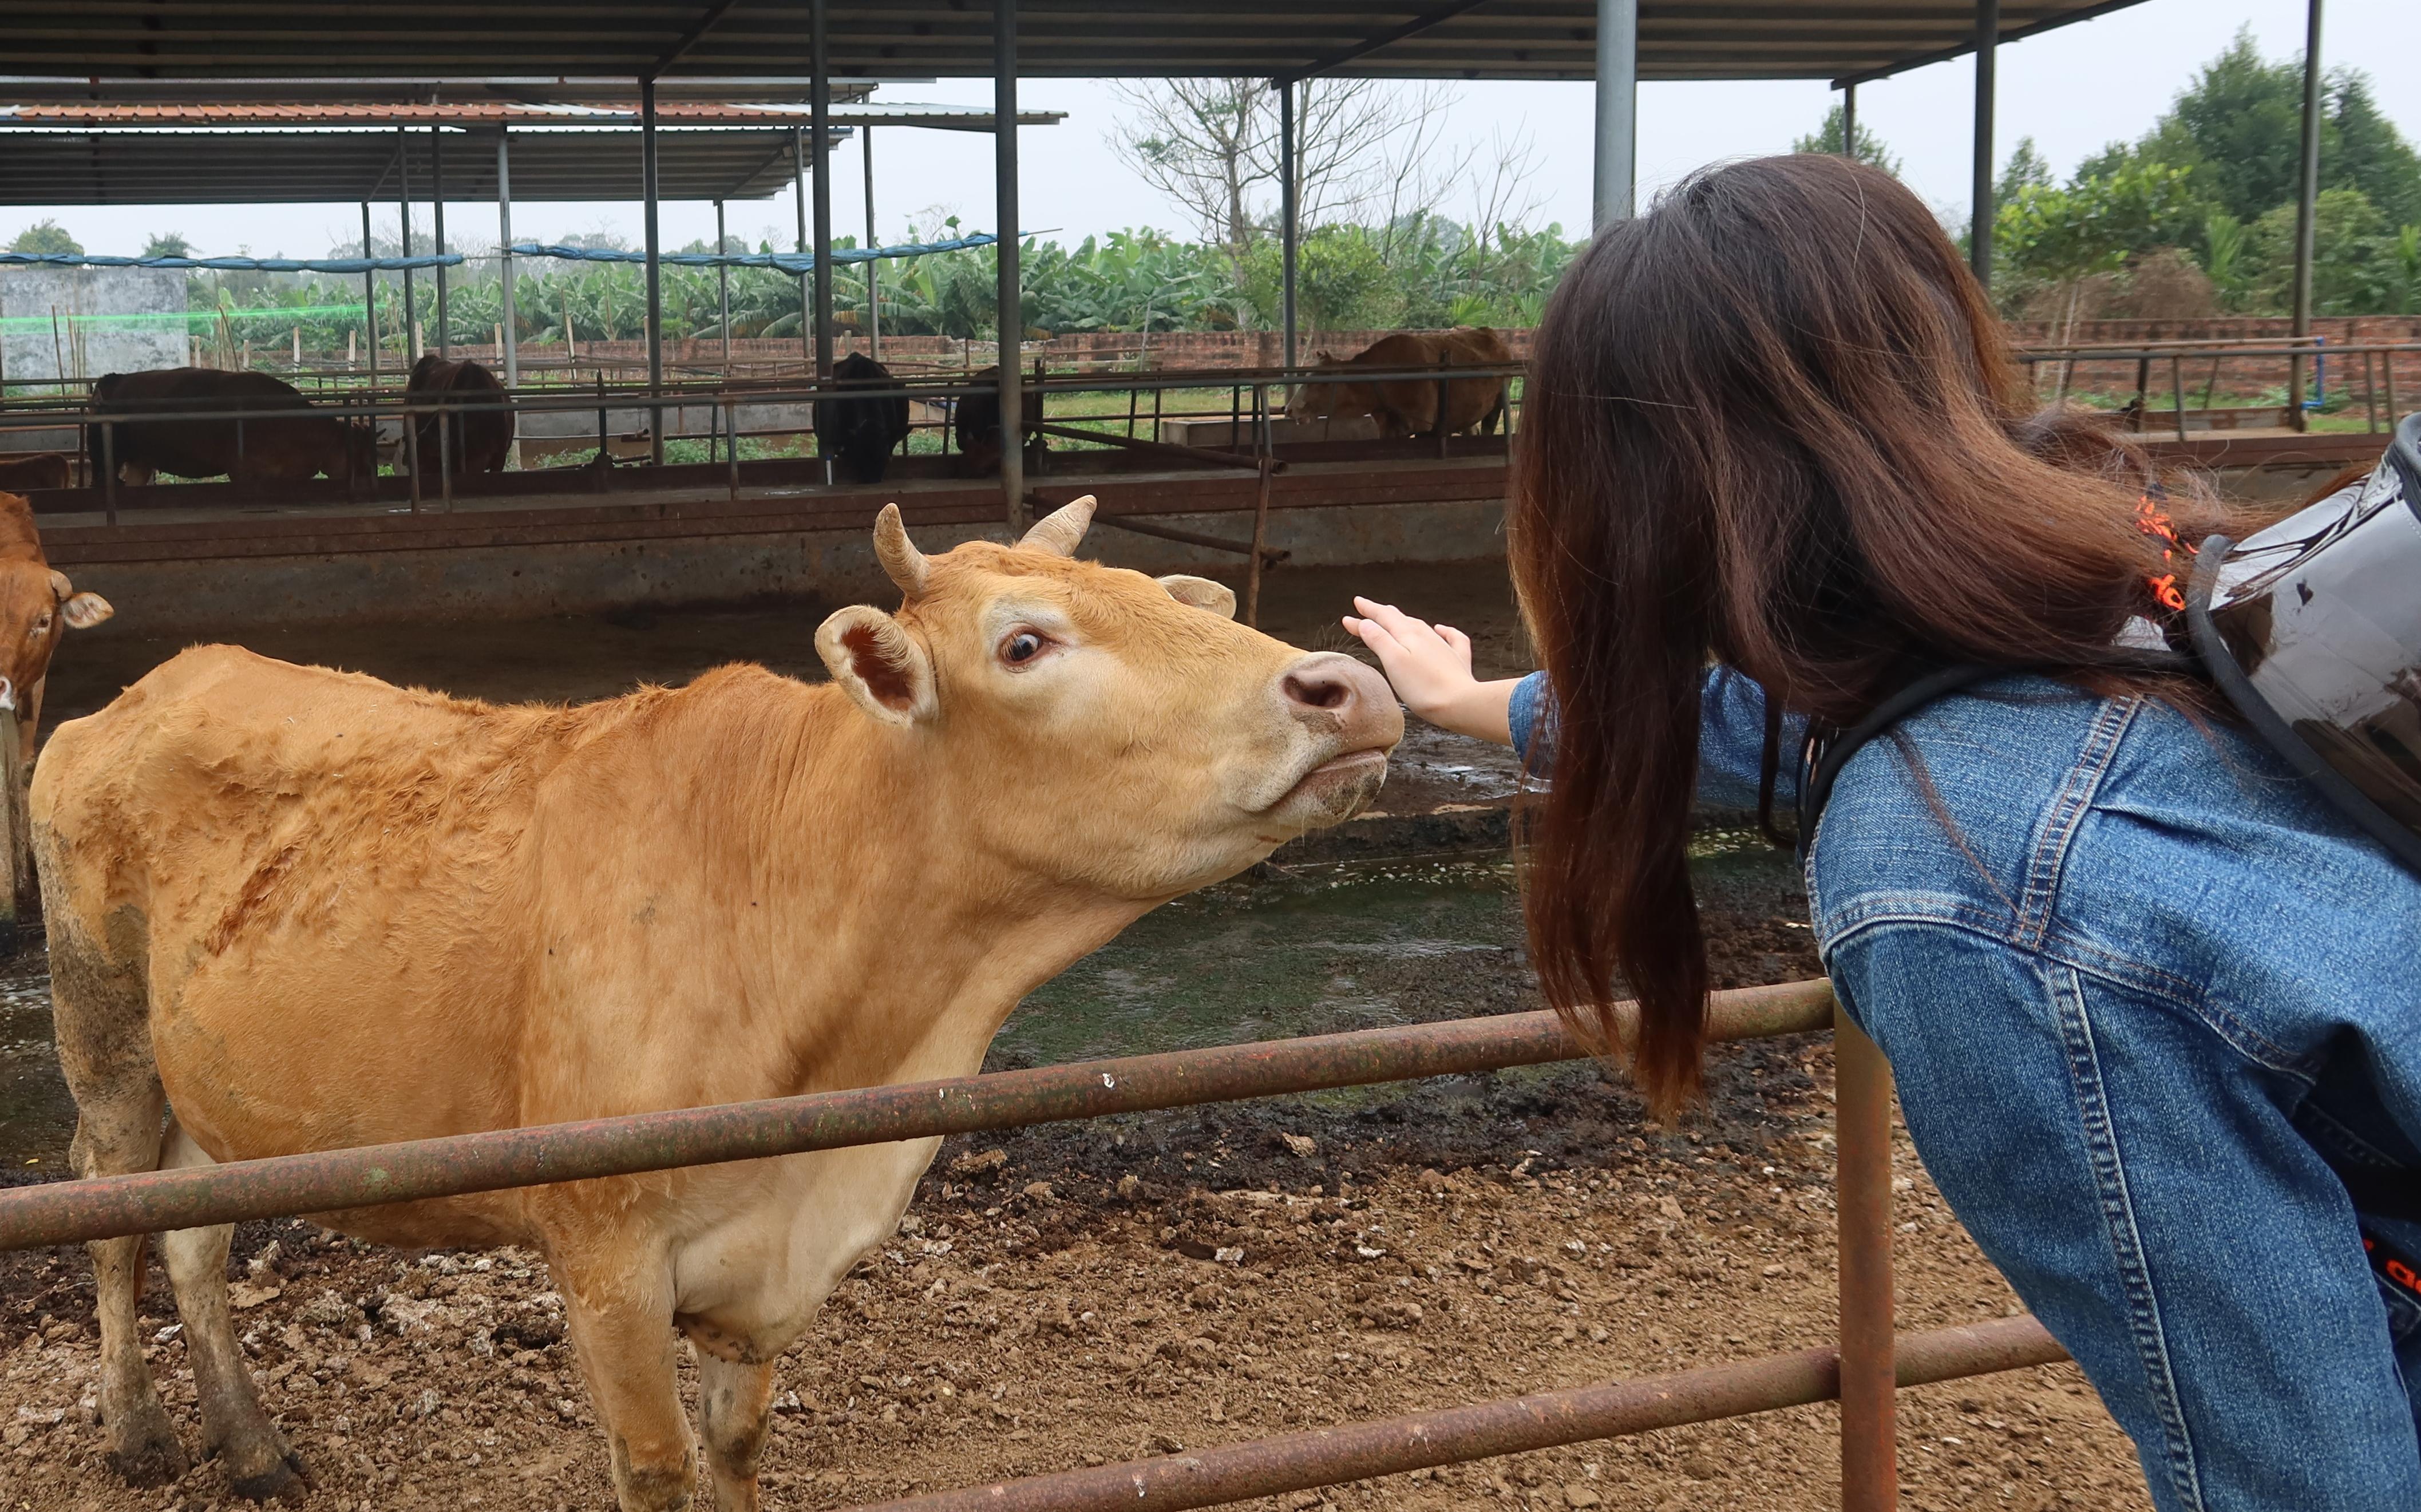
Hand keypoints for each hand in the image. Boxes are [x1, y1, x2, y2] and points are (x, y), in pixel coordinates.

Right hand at [1341, 597, 1518, 745]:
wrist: (1461, 703)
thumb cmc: (1423, 687)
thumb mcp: (1393, 661)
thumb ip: (1379, 640)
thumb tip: (1366, 622)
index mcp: (1408, 634)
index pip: (1383, 617)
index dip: (1366, 612)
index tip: (1351, 610)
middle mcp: (1426, 636)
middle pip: (1399, 620)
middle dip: (1379, 615)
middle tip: (1364, 611)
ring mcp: (1443, 648)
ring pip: (1420, 626)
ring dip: (1403, 621)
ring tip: (1393, 619)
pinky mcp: (1457, 661)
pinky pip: (1451, 638)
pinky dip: (1444, 631)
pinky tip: (1441, 629)